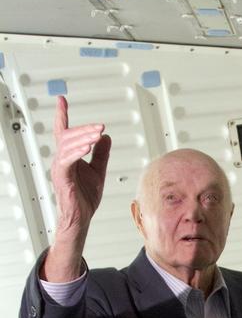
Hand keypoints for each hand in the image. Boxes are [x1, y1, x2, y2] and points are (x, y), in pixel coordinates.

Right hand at [50, 95, 110, 244]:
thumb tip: (106, 138)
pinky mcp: (63, 177)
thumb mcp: (98, 171)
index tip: (61, 100)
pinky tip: (87, 148)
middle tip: (100, 126)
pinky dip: (77, 152)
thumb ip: (101, 154)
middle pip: (68, 136)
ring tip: (97, 134)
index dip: (62, 115)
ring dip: (84, 138)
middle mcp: (61, 159)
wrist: (81, 217)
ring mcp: (60, 168)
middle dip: (85, 129)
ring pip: (67, 145)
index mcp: (69, 156)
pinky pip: (68, 160)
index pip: (63, 131)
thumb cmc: (85, 197)